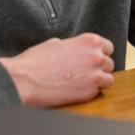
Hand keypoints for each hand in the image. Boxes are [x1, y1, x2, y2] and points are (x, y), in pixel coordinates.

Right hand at [0, 33, 114, 106]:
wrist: (24, 80)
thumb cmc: (35, 61)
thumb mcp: (55, 43)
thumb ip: (72, 46)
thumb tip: (74, 50)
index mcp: (89, 41)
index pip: (108, 47)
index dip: (100, 54)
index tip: (93, 60)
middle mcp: (96, 56)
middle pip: (109, 63)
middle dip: (99, 68)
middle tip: (85, 73)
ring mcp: (95, 75)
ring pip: (108, 79)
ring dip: (98, 82)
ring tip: (83, 83)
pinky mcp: (89, 92)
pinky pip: (98, 92)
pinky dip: (91, 92)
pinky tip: (77, 90)